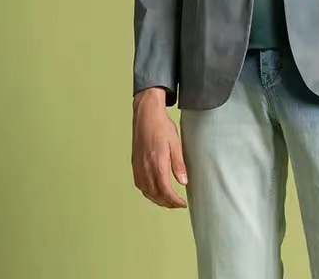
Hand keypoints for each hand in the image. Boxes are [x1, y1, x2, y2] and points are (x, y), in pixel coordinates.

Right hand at [131, 90, 188, 208]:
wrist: (146, 115)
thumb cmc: (161, 126)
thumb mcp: (175, 143)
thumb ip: (179, 164)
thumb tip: (183, 182)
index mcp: (157, 164)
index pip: (166, 191)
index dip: (174, 201)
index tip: (182, 204)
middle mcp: (145, 168)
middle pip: (155, 195)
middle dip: (167, 203)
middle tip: (177, 204)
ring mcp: (138, 167)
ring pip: (146, 192)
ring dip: (157, 200)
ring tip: (167, 200)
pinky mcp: (134, 164)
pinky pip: (140, 184)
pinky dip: (148, 192)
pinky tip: (154, 190)